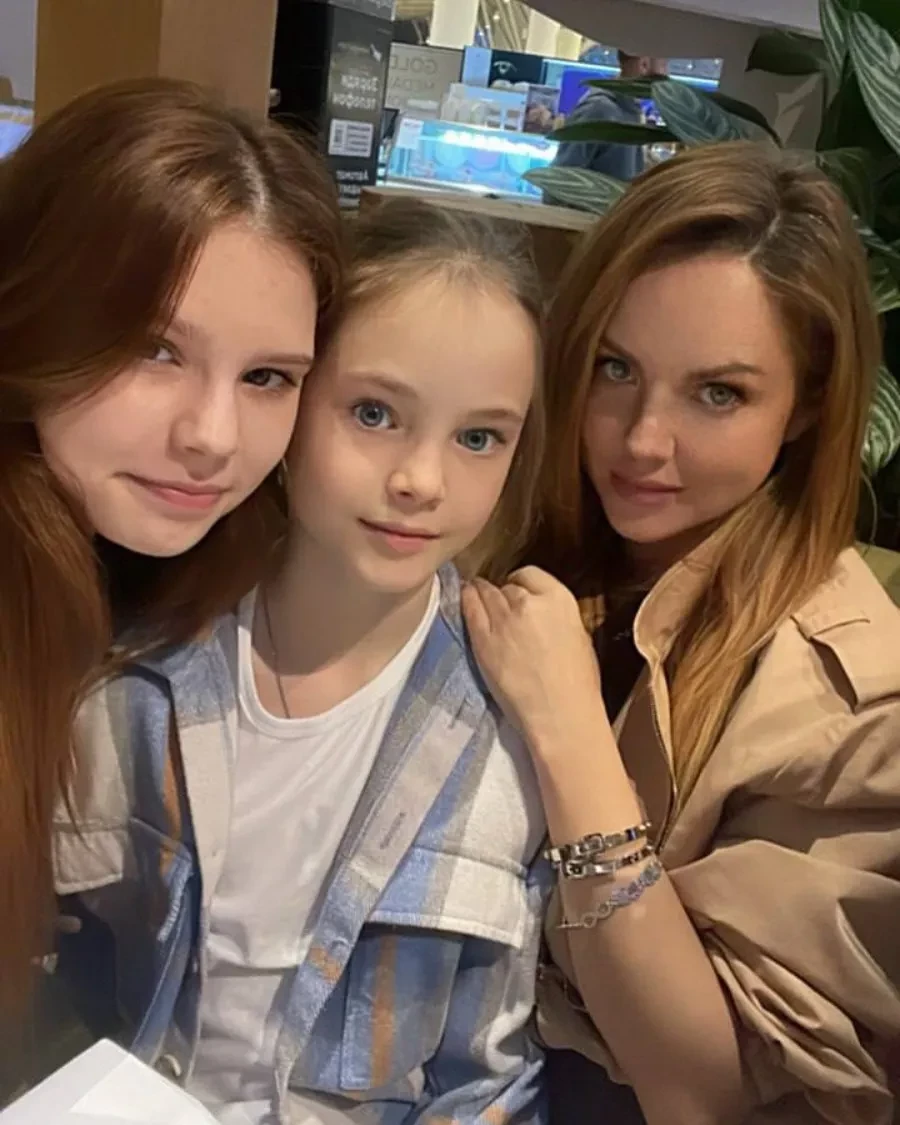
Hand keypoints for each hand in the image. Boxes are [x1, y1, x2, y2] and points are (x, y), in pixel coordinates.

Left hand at [461, 566, 602, 744]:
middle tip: (500, 603)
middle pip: (507, 586)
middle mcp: (528, 602)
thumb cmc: (579, 683)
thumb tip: (543, 612)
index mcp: (558, 598)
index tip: (518, 591)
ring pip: (486, 594)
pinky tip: (465, 597)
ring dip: (481, 592)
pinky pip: (470, 611)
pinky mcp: (482, 639)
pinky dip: (467, 601)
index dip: (522, 583)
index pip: (530, 575)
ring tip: (474, 591)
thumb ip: (556, 616)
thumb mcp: (578, 636)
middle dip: (503, 593)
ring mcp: (502, 620)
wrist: (560, 713)